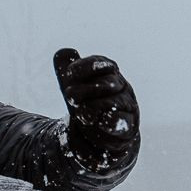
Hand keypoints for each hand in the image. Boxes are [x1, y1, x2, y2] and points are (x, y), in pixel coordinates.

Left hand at [54, 48, 138, 170]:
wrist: (99, 139)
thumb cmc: (88, 107)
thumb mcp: (73, 88)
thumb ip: (66, 69)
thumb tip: (63, 51)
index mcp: (109, 74)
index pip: (101, 64)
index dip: (84, 67)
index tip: (69, 75)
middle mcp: (121, 88)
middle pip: (106, 83)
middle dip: (83, 91)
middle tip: (70, 98)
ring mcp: (126, 107)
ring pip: (112, 102)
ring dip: (91, 108)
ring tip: (81, 114)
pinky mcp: (127, 128)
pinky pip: (122, 122)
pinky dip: (109, 121)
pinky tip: (99, 120)